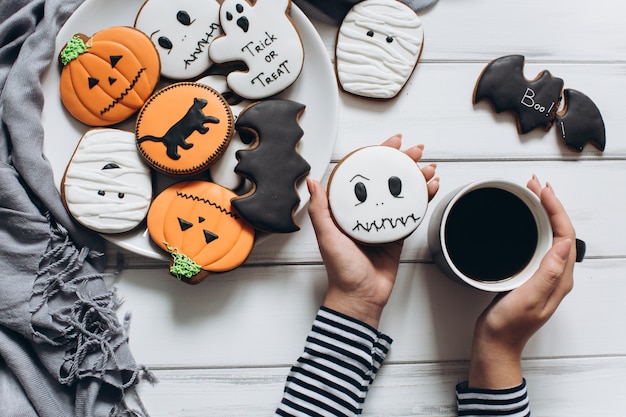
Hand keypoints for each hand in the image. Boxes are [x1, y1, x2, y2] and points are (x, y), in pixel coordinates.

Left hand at [307, 134, 438, 327]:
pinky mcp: (398, 233)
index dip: (377, 155)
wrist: (360, 296)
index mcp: (348, 208)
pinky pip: (412, 210)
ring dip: (417, 177)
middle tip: (417, 150)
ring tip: (429, 166)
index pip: (364, 173)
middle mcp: (366, 210)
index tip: (390, 142)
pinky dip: (423, 198)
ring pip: (403, 191)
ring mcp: (383, 220)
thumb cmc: (341, 270)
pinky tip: (432, 187)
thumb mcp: (326, 236)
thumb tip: (312, 181)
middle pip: (387, 178)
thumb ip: (321, 209)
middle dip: (403, 161)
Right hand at [468, 175, 576, 387]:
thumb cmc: (508, 326)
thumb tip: (562, 244)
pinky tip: (523, 221)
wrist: (495, 344)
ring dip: (543, 212)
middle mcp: (556, 275)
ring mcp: (543, 275)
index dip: (556, 209)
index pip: (565, 235)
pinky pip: (537, 243)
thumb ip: (546, 273)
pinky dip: (532, 225)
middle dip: (550, 204)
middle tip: (535, 184)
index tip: (542, 190)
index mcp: (559, 278)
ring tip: (532, 194)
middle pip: (560, 230)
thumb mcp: (527, 299)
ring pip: (550, 235)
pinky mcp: (530, 275)